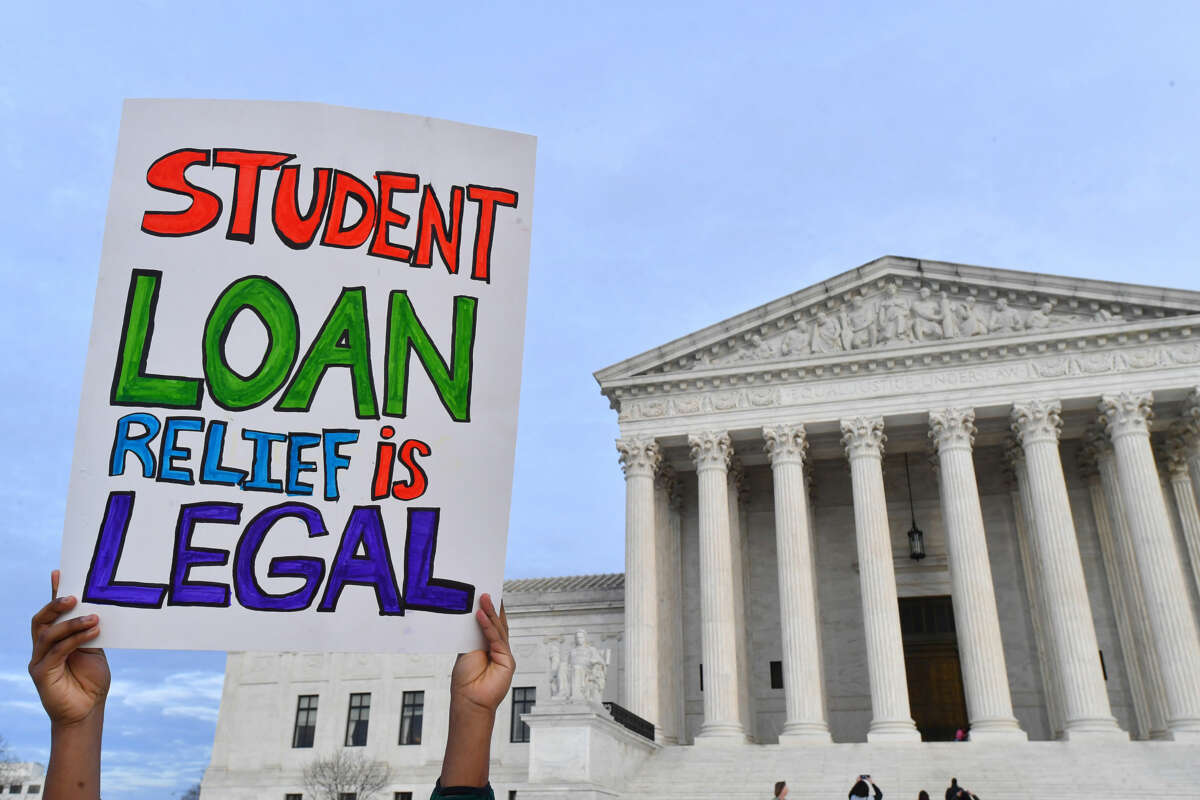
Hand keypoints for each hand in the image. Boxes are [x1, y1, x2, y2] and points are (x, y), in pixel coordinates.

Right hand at [29, 570, 110, 727]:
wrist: (87, 711)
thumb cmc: (91, 679)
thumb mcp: (93, 649)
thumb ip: (89, 631)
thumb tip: (96, 607)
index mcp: (55, 639)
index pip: (52, 613)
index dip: (53, 593)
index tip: (60, 572)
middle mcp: (42, 647)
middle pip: (41, 619)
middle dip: (55, 604)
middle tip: (74, 596)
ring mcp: (39, 660)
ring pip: (48, 634)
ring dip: (71, 623)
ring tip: (93, 617)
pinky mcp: (41, 673)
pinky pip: (56, 651)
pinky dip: (74, 639)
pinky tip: (92, 633)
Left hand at [448, 593, 513, 714]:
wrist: (469, 701)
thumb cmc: (465, 680)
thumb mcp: (467, 651)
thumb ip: (473, 635)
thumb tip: (474, 614)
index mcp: (488, 646)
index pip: (491, 624)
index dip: (490, 609)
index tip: (487, 593)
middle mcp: (498, 649)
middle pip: (497, 623)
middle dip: (493, 606)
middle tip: (486, 590)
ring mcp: (504, 654)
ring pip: (498, 629)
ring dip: (490, 612)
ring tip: (483, 597)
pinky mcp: (507, 660)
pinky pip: (496, 639)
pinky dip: (487, 626)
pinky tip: (480, 615)